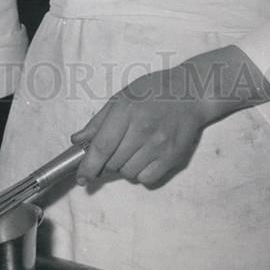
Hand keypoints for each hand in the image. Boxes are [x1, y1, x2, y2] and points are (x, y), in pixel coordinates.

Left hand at [71, 64, 209, 187]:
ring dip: (124, 167)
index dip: (88, 166)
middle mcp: (142, 129)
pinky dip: (141, 173)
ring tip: (132, 149)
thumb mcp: (123, 96)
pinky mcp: (172, 157)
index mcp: (126, 110)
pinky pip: (147, 179)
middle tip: (115, 148)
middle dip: (107, 162)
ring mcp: (159, 145)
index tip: (82, 177)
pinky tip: (145, 157)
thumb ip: (99, 120)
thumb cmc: (155, 90)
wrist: (191, 93)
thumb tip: (78, 140)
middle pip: (113, 163)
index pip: (102, 146)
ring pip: (128, 173)